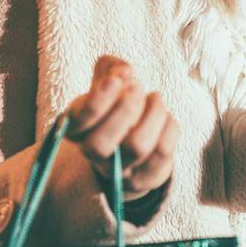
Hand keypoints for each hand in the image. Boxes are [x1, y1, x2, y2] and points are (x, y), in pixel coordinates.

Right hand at [64, 56, 179, 199]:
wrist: (128, 144)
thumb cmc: (115, 106)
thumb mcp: (106, 84)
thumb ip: (110, 68)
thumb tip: (123, 71)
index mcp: (76, 130)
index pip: (78, 124)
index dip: (97, 100)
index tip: (115, 80)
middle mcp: (93, 155)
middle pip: (101, 144)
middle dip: (125, 109)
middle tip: (136, 89)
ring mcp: (120, 170)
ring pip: (137, 146)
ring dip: (152, 114)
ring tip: (155, 98)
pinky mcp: (146, 177)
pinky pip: (162, 153)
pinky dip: (169, 127)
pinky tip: (165, 117)